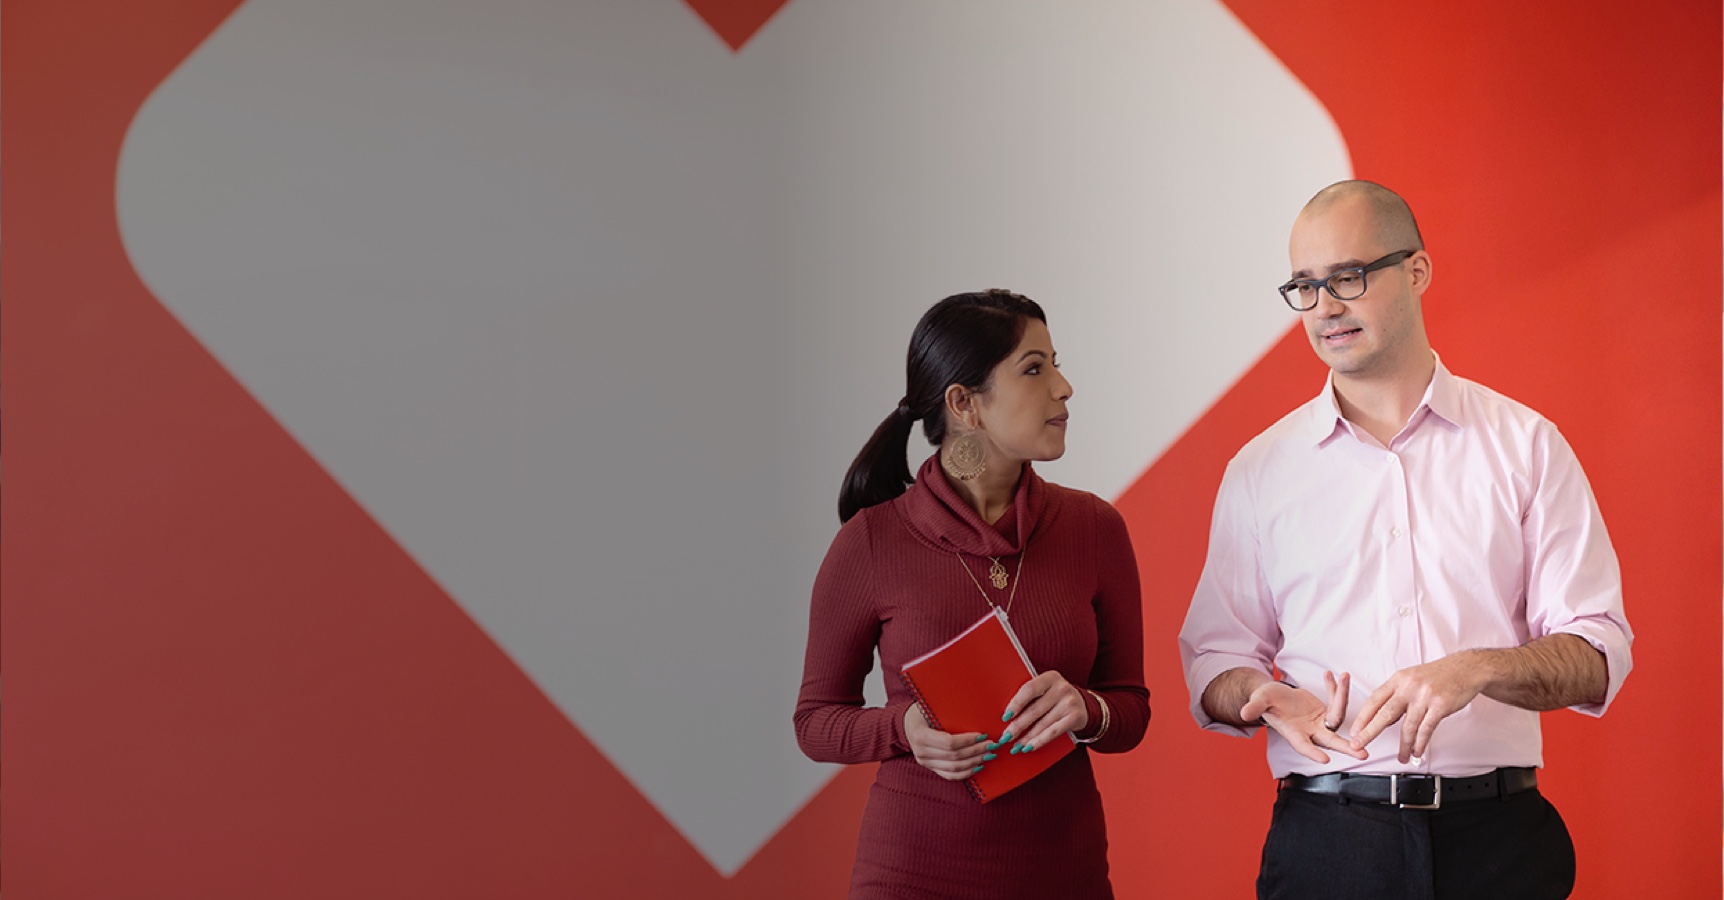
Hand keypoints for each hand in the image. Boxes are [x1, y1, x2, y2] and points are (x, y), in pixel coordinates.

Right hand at [903, 705, 992, 780]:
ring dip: (974, 762)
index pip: (949, 742)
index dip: (967, 741)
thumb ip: (946, 710)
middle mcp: (921, 752)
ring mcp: (925, 762)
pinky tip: (978, 766)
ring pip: (954, 768)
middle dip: (976, 751)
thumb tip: (974, 709)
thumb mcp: (930, 706)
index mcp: (920, 735)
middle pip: (954, 756)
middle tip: (991, 744)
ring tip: (988, 755)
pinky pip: (950, 775)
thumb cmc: (922, 712)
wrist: (908, 724)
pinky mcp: (931, 768)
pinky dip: (966, 772)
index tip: (982, 735)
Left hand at [1000, 671, 1087, 753]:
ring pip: (1043, 724)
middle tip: (1005, 737)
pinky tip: (1029, 747)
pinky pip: (1053, 732)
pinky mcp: (1075, 717)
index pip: (1029, 689)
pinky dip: (1039, 741)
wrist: (1084, 704)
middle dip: (1017, 726)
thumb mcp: (1045, 689)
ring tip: (1015, 746)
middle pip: (1034, 710)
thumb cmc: (1055, 697)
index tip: (1005, 717)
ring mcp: (1070, 703)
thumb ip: (1030, 696)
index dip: (1016, 704)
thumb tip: (1007, 716)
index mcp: (1050, 677)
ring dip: (1026, 737)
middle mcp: (1061, 688)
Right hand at [1239, 672, 1365, 764]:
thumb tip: (1244, 714)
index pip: (1304, 746)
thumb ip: (1254, 707)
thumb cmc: (1265, 701)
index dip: (1313, 753)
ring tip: (1344, 677)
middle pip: (1331, 741)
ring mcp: (1320, 722)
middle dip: (1347, 748)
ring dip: (1343, 697)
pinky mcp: (1326, 712)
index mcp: (1294, 733)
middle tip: (1363, 755)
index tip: (1325, 759)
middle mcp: (1310, 731)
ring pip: (1338, 715)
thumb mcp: (1259, 701)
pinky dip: (1336, 689)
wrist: (1274, 696)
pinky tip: (1333, 675)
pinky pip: (1336, 701)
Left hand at [1349, 654, 1486, 762]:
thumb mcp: (1411, 678)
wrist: (1466, 668)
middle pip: (1385, 714)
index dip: (1363, 717)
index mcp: (1398, 679)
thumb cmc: (1438, 675)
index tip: (1355, 731)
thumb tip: (1383, 718)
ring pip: (1408, 726)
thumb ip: (1397, 695)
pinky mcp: (1440, 706)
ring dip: (1403, 745)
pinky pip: (1426, 729)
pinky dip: (1420, 743)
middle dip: (1370, 732)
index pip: (1374, 700)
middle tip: (1360, 744)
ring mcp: (1424, 696)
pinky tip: (1416, 751)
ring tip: (1401, 757)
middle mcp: (1408, 687)